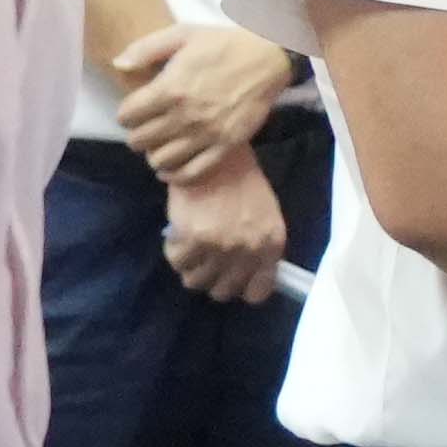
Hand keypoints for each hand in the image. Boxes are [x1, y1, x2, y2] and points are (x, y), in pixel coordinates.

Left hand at [116, 20, 290, 181]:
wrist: (269, 56)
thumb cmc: (224, 43)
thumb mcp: (183, 34)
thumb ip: (146, 48)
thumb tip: (118, 65)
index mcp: (170, 88)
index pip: (127, 116)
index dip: (126, 113)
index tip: (135, 110)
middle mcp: (185, 115)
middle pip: (140, 141)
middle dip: (138, 134)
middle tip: (147, 127)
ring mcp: (206, 134)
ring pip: (161, 161)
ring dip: (155, 154)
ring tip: (161, 144)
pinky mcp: (226, 146)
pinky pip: (192, 173)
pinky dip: (176, 176)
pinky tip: (171, 168)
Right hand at [158, 147, 292, 306]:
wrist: (217, 155)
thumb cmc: (242, 181)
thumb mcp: (264, 215)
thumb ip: (257, 246)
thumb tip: (242, 276)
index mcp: (272, 244)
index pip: (257, 292)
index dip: (240, 287)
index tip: (229, 278)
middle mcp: (249, 250)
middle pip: (223, 291)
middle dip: (211, 279)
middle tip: (204, 261)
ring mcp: (221, 246)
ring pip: (196, 281)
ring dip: (191, 267)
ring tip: (190, 247)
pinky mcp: (193, 238)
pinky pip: (177, 262)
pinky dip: (175, 250)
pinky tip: (179, 234)